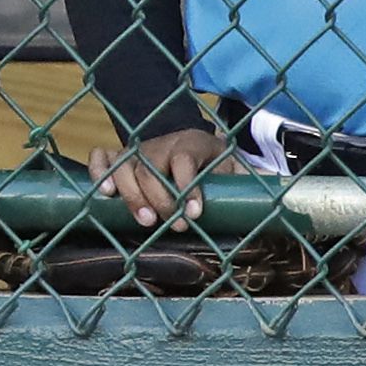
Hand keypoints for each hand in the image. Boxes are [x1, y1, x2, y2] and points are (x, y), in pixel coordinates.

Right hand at [87, 126, 230, 232]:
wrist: (188, 140)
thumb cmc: (210, 161)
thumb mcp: (228, 165)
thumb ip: (240, 179)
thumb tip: (267, 198)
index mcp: (190, 143)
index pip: (184, 161)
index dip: (187, 187)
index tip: (194, 214)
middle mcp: (159, 144)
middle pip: (151, 170)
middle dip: (161, 200)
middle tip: (174, 225)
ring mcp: (136, 149)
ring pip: (125, 166)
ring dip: (131, 195)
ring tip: (145, 220)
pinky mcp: (120, 156)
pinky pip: (100, 156)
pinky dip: (98, 172)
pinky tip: (105, 194)